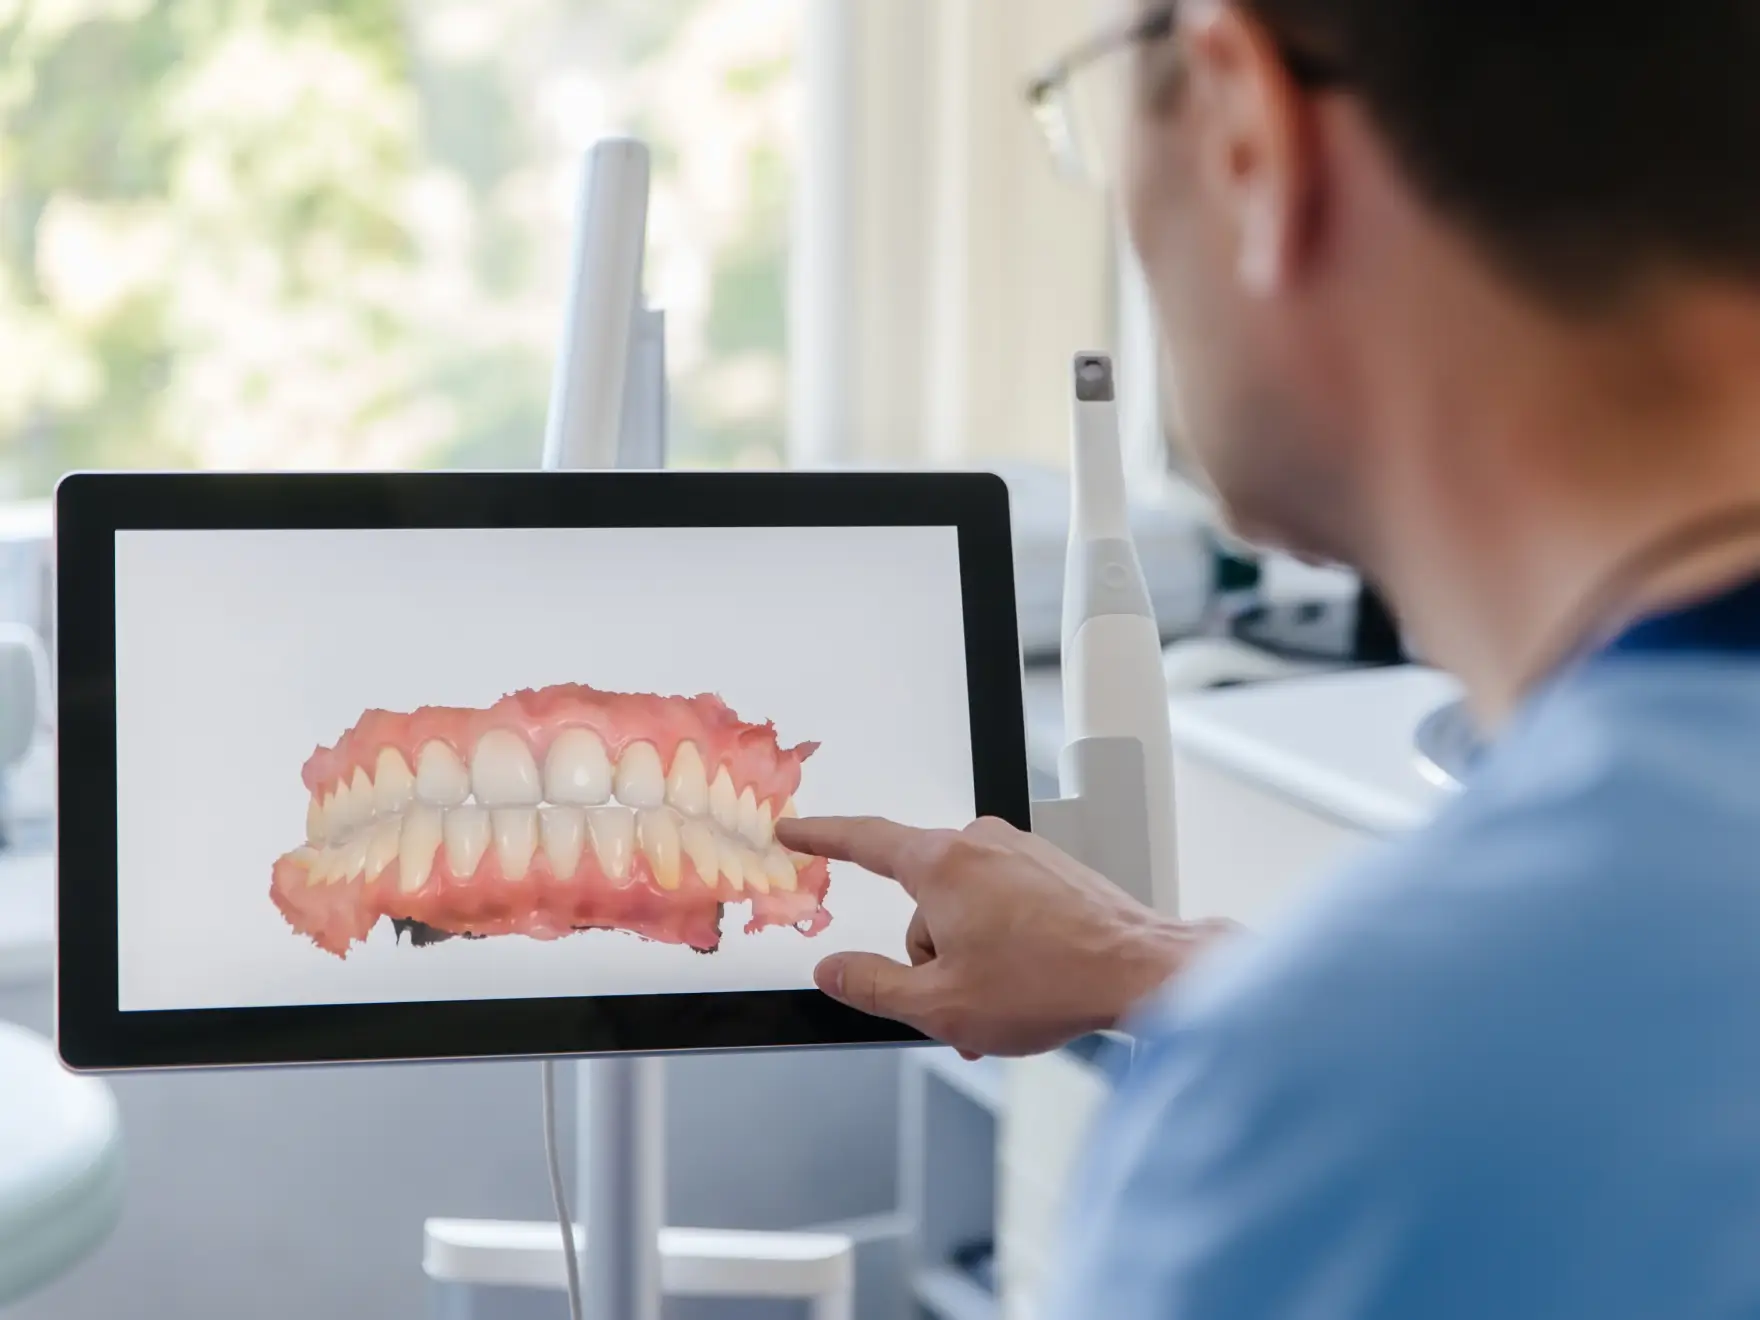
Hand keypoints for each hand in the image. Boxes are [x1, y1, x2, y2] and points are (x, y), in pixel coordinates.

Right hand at [774, 814, 1237, 1058]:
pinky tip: (1029, 983)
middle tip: (958, 1005)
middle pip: (920, 902)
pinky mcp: (1050, 869)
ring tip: (1005, 1001)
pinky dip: (1003, 945)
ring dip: (968, 957)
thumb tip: (831, 970)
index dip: (821, 839)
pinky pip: (1003, 904)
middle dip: (928, 956)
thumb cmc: (1052, 982)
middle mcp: (980, 843)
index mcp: (942, 864)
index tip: (793, 833)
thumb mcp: (939, 1004)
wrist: (1143, 971)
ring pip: (962, 909)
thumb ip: (872, 985)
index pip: (863, 839)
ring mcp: (1020, 852)